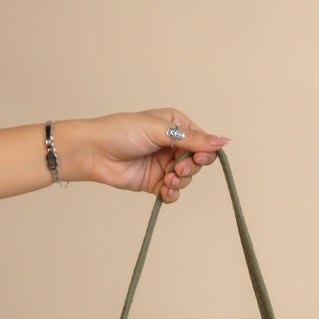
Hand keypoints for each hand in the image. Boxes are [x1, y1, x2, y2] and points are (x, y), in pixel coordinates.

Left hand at [57, 109, 231, 203]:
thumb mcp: (159, 131)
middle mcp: (172, 145)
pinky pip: (173, 192)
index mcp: (176, 126)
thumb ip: (192, 139)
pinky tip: (164, 190)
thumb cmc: (122, 132)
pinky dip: (172, 193)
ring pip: (187, 178)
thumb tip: (223, 141)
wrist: (95, 153)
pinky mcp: (155, 182)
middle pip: (198, 162)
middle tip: (176, 168)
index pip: (203, 141)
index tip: (197, 158)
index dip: (204, 152)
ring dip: (180, 180)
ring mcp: (164, 164)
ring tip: (166, 178)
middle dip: (190, 167)